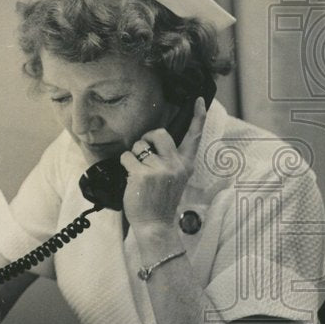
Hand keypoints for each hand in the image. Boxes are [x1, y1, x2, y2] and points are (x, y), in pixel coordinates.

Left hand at [119, 97, 205, 229]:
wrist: (155, 224)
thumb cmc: (161, 201)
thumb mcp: (175, 179)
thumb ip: (170, 161)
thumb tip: (153, 143)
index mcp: (186, 164)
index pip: (195, 136)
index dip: (198, 116)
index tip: (199, 99)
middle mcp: (175, 164)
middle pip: (159, 133)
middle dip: (146, 137)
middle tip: (142, 150)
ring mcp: (159, 169)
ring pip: (139, 146)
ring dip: (133, 155)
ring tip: (137, 172)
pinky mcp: (142, 175)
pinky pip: (127, 157)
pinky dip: (124, 164)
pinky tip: (130, 177)